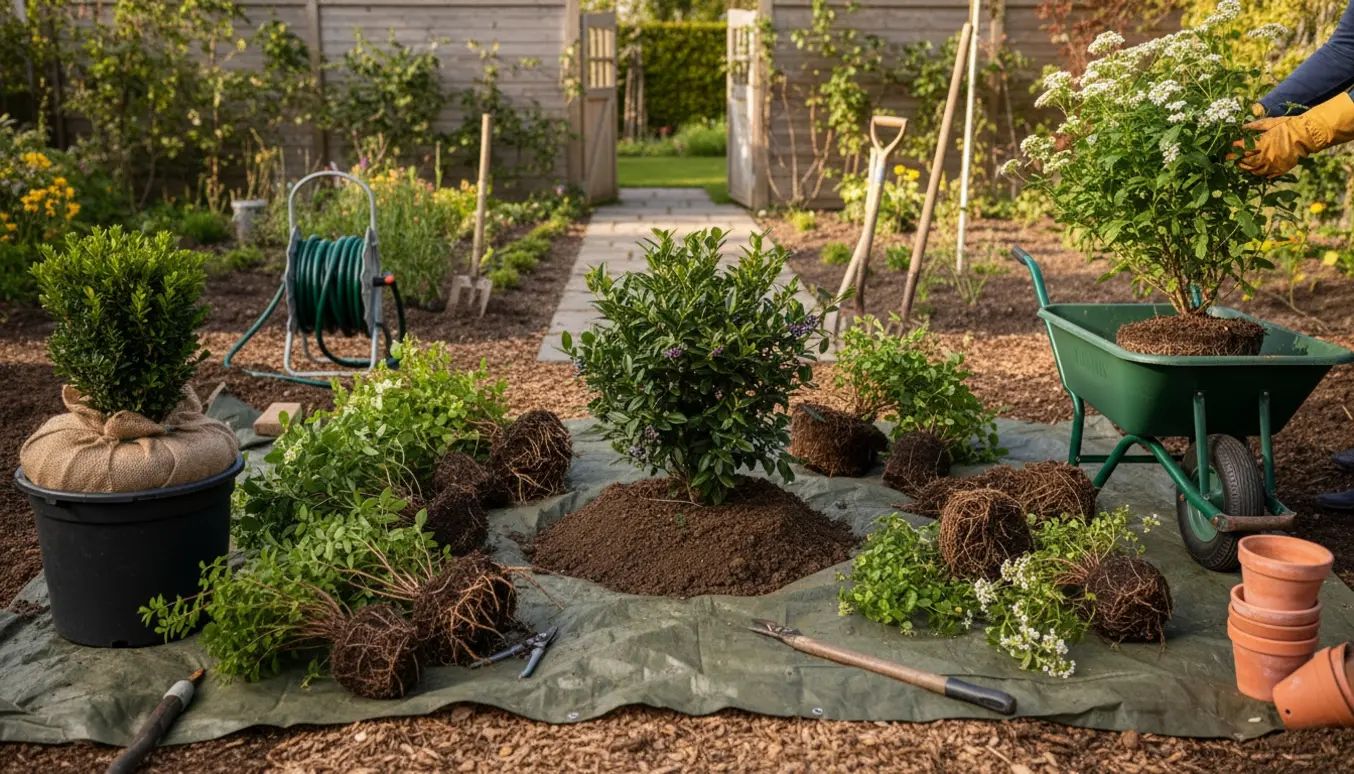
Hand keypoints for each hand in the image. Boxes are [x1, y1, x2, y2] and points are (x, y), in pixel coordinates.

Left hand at [1235, 92, 1353, 177]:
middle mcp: (1266, 156)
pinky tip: (1256, 171)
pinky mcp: (1281, 169)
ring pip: (1256, 170)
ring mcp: (1274, 164)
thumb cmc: (1289, 126)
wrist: (1307, 135)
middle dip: (1238, 160)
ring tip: (1242, 166)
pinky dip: (1260, 173)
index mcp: (1263, 144)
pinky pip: (1268, 175)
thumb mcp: (1272, 122)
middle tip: (1231, 159)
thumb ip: (1257, 126)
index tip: (1231, 147)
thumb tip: (1243, 127)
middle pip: (1247, 162)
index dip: (1236, 148)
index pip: (1244, 148)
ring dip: (1247, 168)